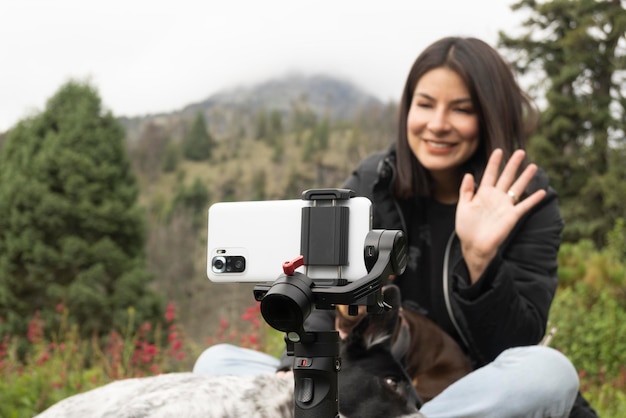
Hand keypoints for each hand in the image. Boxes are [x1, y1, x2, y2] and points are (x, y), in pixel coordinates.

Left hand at [456, 149, 545, 282]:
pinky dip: (532, 199)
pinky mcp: (511, 216)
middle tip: (521, 152)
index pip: (490, 174)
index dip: (494, 163)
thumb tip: (468, 174)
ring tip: (533, 166)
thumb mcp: (463, 206)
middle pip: (506, 177)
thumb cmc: (466, 227)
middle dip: (513, 165)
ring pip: (517, 188)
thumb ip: (465, 191)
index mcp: (482, 193)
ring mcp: (504, 206)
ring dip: (525, 178)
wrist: (473, 245)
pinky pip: (524, 206)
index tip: (499, 151)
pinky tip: (541, 192)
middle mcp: (495, 197)